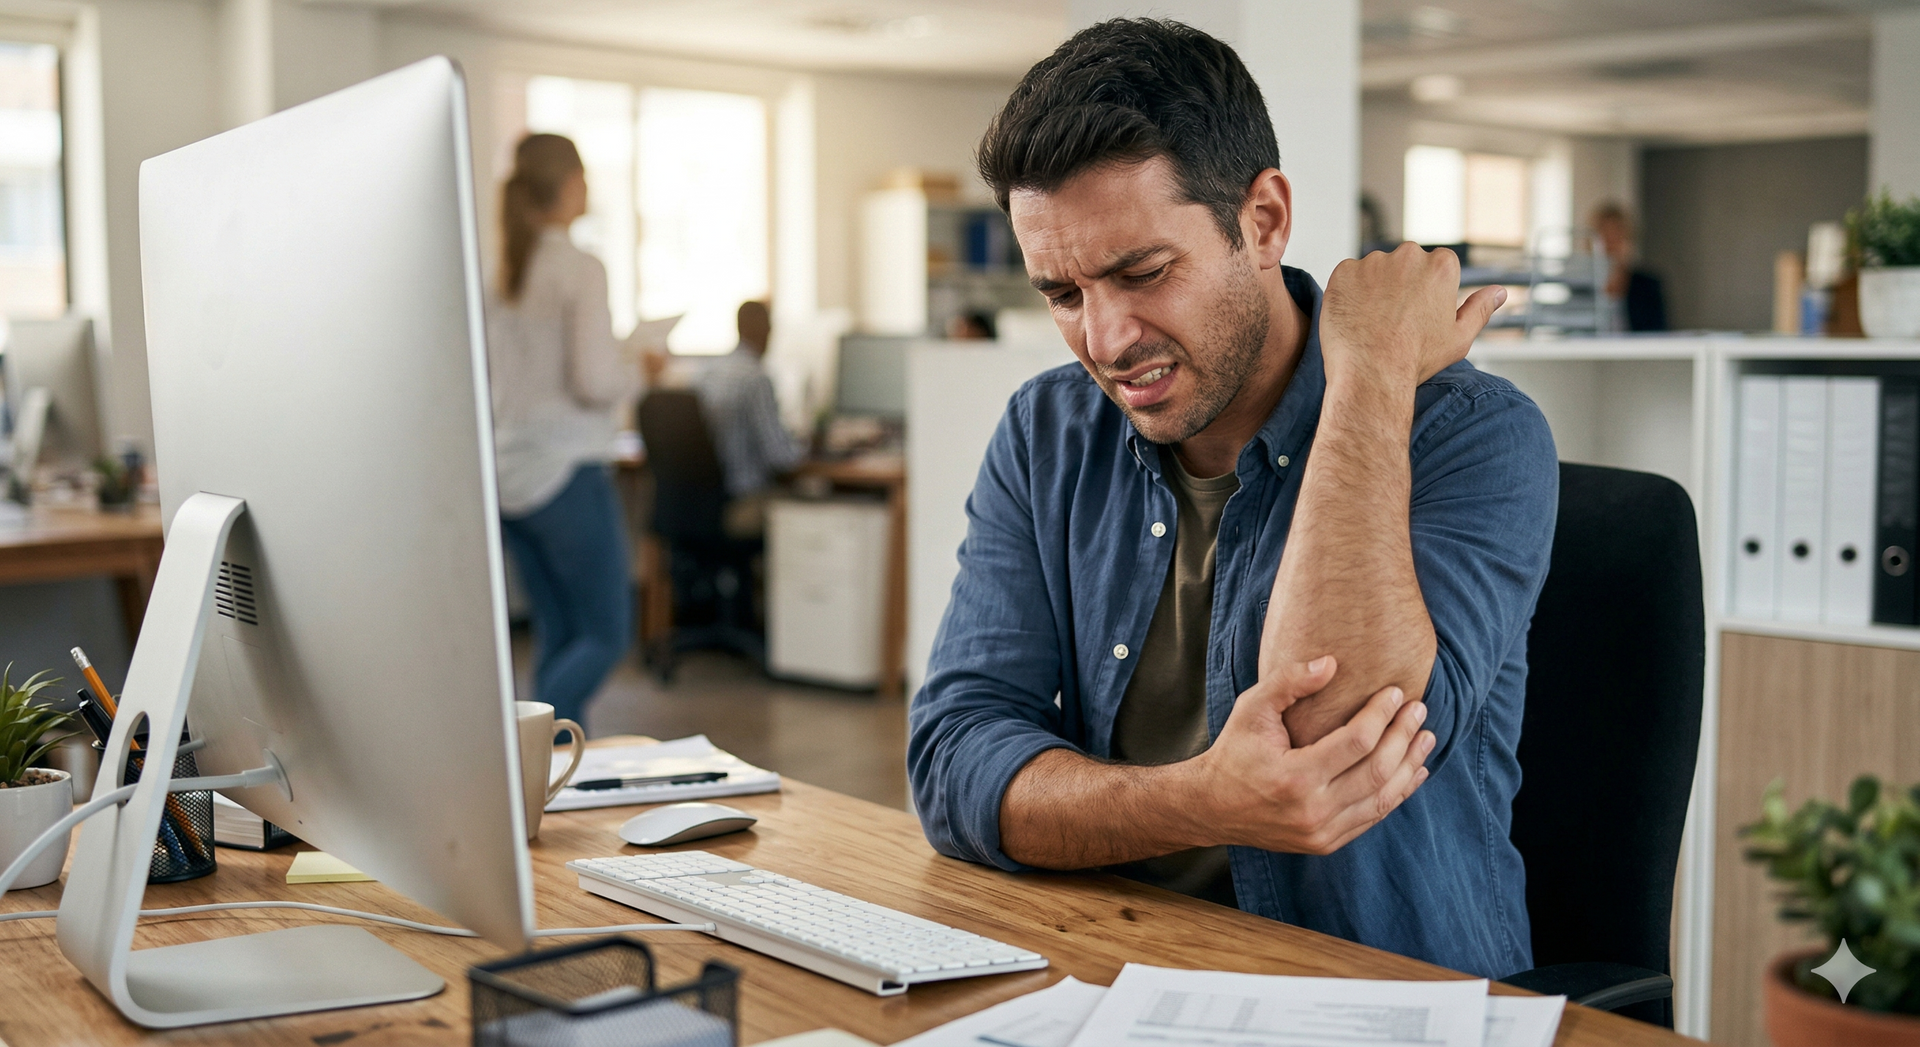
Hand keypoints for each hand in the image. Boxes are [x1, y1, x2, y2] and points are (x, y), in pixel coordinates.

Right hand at [1192, 655, 1433, 854]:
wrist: (1212, 807)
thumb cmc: (1235, 751)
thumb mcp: (1252, 708)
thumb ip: (1290, 682)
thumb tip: (1332, 663)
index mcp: (1294, 776)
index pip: (1356, 742)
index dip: (1381, 714)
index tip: (1396, 693)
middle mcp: (1312, 810)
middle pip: (1378, 771)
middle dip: (1404, 736)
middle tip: (1420, 710)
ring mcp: (1321, 832)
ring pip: (1382, 799)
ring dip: (1410, 766)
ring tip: (1425, 738)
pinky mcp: (1326, 843)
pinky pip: (1372, 817)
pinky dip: (1397, 793)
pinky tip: (1413, 772)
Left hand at [1319, 242, 1504, 391]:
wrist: (1371, 374)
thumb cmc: (1416, 359)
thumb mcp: (1459, 337)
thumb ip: (1480, 308)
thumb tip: (1500, 292)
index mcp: (1441, 265)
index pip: (1437, 265)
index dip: (1427, 291)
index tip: (1418, 313)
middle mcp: (1408, 255)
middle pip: (1405, 262)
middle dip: (1401, 284)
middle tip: (1394, 320)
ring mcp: (1372, 262)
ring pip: (1375, 269)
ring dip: (1374, 288)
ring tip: (1373, 323)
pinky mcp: (1343, 272)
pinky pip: (1347, 276)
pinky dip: (1349, 293)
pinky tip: (1354, 318)